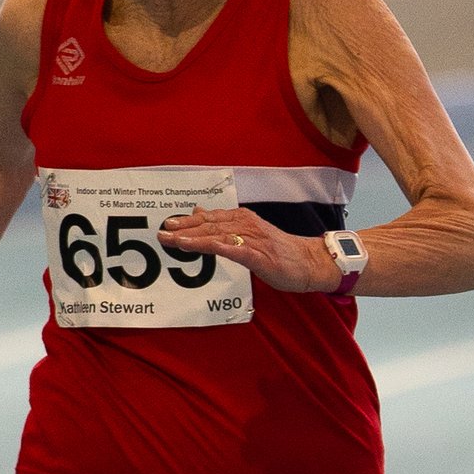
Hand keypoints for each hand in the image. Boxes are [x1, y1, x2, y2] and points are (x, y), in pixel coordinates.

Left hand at [157, 207, 336, 293]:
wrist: (310, 262)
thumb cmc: (280, 251)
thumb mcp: (250, 233)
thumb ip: (225, 224)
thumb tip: (199, 212)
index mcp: (243, 219)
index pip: (210, 218)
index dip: (187, 221)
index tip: (167, 225)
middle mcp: (245, 225)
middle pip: (208, 225)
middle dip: (184, 229)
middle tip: (162, 232)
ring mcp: (252, 239)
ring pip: (217, 235)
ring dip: (193, 237)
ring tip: (173, 240)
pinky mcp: (258, 255)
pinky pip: (232, 249)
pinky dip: (214, 246)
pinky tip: (200, 247)